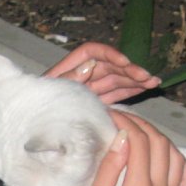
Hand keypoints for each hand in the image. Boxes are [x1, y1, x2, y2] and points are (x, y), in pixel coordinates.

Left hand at [44, 42, 159, 103]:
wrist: (32, 133)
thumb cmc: (36, 111)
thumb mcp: (51, 95)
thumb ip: (69, 79)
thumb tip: (90, 66)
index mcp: (68, 69)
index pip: (92, 52)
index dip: (110, 54)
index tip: (125, 62)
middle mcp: (81, 76)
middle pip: (109, 66)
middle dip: (129, 70)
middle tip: (146, 77)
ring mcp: (90, 89)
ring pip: (116, 79)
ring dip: (135, 79)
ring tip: (153, 81)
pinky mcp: (97, 103)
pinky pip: (116, 92)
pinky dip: (131, 90)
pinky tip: (147, 87)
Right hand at [77, 112, 185, 185]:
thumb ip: (110, 168)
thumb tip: (123, 137)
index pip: (139, 143)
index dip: (127, 123)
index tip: (113, 115)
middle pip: (160, 146)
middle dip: (143, 126)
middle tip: (125, 120)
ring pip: (177, 158)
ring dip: (161, 140)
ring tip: (142, 133)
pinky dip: (180, 162)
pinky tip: (167, 156)